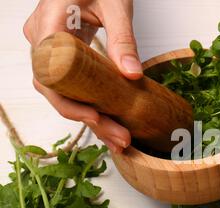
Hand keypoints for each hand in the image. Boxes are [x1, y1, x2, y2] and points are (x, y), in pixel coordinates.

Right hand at [24, 0, 140, 152]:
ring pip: (63, 92)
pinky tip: (110, 122)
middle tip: (119, 138)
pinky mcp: (64, 56)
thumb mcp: (115, 6)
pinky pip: (71, 84)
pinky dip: (90, 104)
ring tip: (118, 138)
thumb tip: (132, 73)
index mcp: (49, 22)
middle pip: (57, 90)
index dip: (68, 100)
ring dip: (91, 117)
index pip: (49, 72)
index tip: (95, 115)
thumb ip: (122, 38)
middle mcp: (43, 39)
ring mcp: (51, 50)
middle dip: (87, 118)